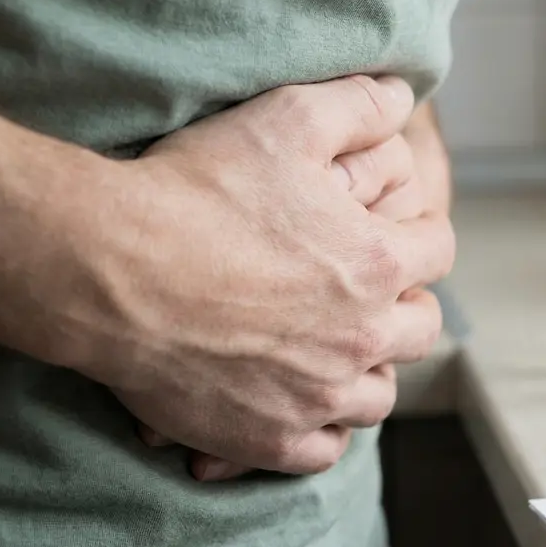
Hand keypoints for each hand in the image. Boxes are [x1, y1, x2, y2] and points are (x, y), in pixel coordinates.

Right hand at [97, 75, 453, 476]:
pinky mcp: (270, 439)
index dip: (419, 235)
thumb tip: (401, 96)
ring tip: (338, 353)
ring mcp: (318, 396)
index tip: (397, 233)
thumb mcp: (285, 120)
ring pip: (378, 396)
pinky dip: (321, 430)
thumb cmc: (196, 189)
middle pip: (419, 331)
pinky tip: (300, 404)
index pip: (438, 251)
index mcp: (378, 265)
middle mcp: (362, 338)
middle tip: (371, 295)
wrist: (107, 268)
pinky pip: (324, 450)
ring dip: (368, 372)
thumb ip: (356, 106)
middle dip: (404, 307)